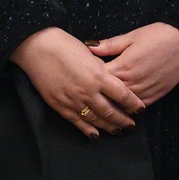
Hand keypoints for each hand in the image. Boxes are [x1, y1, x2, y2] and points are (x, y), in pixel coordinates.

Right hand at [10, 26, 145, 136]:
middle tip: (132, 125)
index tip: (140, 110)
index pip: (123, 95)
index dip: (133, 104)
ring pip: (96, 120)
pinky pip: (77, 122)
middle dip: (124, 120)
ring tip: (118, 131)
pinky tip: (96, 134)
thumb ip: (102, 70)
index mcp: (98, 75)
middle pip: (111, 112)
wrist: (38, 47)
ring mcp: (73, 100)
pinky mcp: (60, 105)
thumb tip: (111, 80)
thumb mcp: (90, 54)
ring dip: (109, 127)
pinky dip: (88, 129)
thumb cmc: (64, 45)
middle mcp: (88, 91)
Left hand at [89, 22, 178, 105]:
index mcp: (123, 66)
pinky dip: (127, 110)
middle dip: (96, 97)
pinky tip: (120, 111)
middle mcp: (132, 83)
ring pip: (121, 107)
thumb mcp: (131, 36)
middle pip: (107, 96)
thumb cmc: (159, 36)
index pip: (98, 78)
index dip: (88, 78)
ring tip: (98, 111)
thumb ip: (109, 45)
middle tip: (84, 98)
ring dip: (110, 108)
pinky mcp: (155, 96)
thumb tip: (88, 47)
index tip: (80, 78)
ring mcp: (144, 92)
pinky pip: (137, 108)